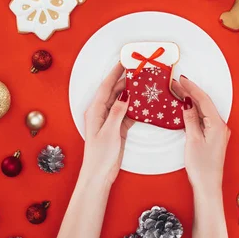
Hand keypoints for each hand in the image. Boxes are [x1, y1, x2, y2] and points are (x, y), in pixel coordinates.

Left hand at [82, 63, 133, 186]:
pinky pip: (127, 113)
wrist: (99, 175)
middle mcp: (101, 113)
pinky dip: (135, 108)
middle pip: (114, 92)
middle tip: (138, 71)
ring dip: (131, 93)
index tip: (123, 62)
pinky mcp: (117, 128)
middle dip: (125, 81)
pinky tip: (143, 103)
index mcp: (95, 111)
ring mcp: (109, 120)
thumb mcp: (110, 132)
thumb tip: (124, 95)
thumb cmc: (99, 155)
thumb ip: (117, 112)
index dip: (114, 73)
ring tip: (142, 83)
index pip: (106, 87)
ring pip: (121, 102)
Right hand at [173, 76, 230, 194]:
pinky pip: (204, 118)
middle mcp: (221, 126)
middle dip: (190, 92)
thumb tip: (187, 103)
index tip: (180, 79)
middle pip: (204, 103)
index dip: (191, 88)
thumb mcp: (193, 140)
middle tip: (176, 83)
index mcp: (217, 124)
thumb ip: (190, 119)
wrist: (208, 186)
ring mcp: (218, 131)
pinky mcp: (213, 136)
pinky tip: (186, 108)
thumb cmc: (202, 167)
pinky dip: (194, 110)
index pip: (203, 99)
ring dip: (192, 100)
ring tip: (179, 91)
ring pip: (204, 109)